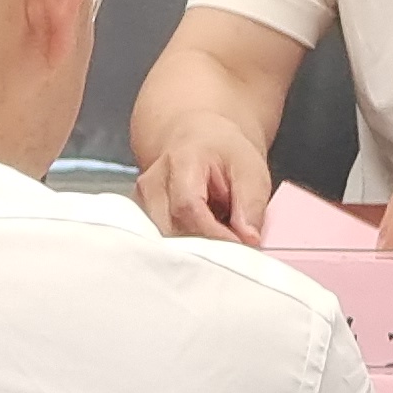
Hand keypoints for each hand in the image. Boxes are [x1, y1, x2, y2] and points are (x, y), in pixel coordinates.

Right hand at [138, 121, 272, 245]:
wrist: (198, 142)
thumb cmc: (223, 154)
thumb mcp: (250, 168)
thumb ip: (251, 203)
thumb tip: (249, 239)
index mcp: (180, 161)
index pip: (189, 207)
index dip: (215, 234)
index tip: (241, 248)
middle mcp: (152, 183)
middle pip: (173, 231)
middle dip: (207, 247)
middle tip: (236, 250)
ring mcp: (142, 203)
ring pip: (167, 242)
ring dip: (196, 250)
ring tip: (220, 239)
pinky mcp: (141, 219)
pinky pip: (163, 244)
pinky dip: (185, 249)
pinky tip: (203, 240)